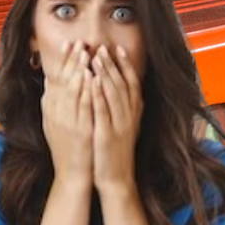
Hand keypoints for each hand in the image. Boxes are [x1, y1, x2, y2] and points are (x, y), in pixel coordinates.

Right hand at [41, 41, 93, 186]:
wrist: (72, 175)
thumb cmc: (67, 149)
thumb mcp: (56, 124)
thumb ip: (54, 104)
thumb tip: (52, 84)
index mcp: (51, 110)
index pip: (55, 80)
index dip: (62, 61)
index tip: (68, 44)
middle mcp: (56, 113)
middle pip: (62, 81)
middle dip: (70, 60)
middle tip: (78, 42)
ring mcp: (67, 121)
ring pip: (71, 90)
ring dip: (78, 70)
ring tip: (85, 52)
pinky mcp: (79, 130)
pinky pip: (82, 106)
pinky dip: (86, 90)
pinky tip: (91, 77)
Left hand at [91, 45, 142, 192]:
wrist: (116, 178)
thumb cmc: (115, 152)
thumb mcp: (124, 127)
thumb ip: (122, 109)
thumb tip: (114, 90)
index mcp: (134, 113)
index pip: (132, 83)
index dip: (125, 65)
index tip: (117, 49)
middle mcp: (130, 116)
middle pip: (122, 84)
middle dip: (112, 64)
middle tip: (102, 47)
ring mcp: (120, 125)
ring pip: (113, 94)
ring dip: (104, 73)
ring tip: (95, 57)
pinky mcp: (107, 134)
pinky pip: (102, 110)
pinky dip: (96, 94)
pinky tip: (89, 81)